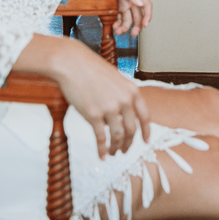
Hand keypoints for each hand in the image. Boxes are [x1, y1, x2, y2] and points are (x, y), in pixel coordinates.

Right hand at [54, 42, 150, 157]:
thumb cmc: (91, 68)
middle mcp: (124, 101)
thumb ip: (122, 95)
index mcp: (132, 91)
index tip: (145, 141)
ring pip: (117, 136)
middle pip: (131, 130)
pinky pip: (101, 138)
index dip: (146, 131)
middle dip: (128, 143)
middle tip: (124, 150)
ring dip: (116, 148)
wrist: (72, 63)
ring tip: (112, 153)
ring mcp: (109, 108)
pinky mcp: (94, 115)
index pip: (145, 116)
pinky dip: (102, 149)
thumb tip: (123, 115)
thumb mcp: (115, 78)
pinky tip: (101, 156)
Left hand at [68, 0, 152, 35]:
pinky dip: (116, 24)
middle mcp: (130, 0)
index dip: (147, 15)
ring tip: (118, 30)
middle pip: (137, 16)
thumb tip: (139, 3)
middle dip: (136, 26)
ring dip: (124, 27)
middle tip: (133, 33)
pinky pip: (118, 19)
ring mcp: (122, 4)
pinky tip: (113, 26)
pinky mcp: (114, 8)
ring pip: (127, 20)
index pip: (146, 5)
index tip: (145, 24)